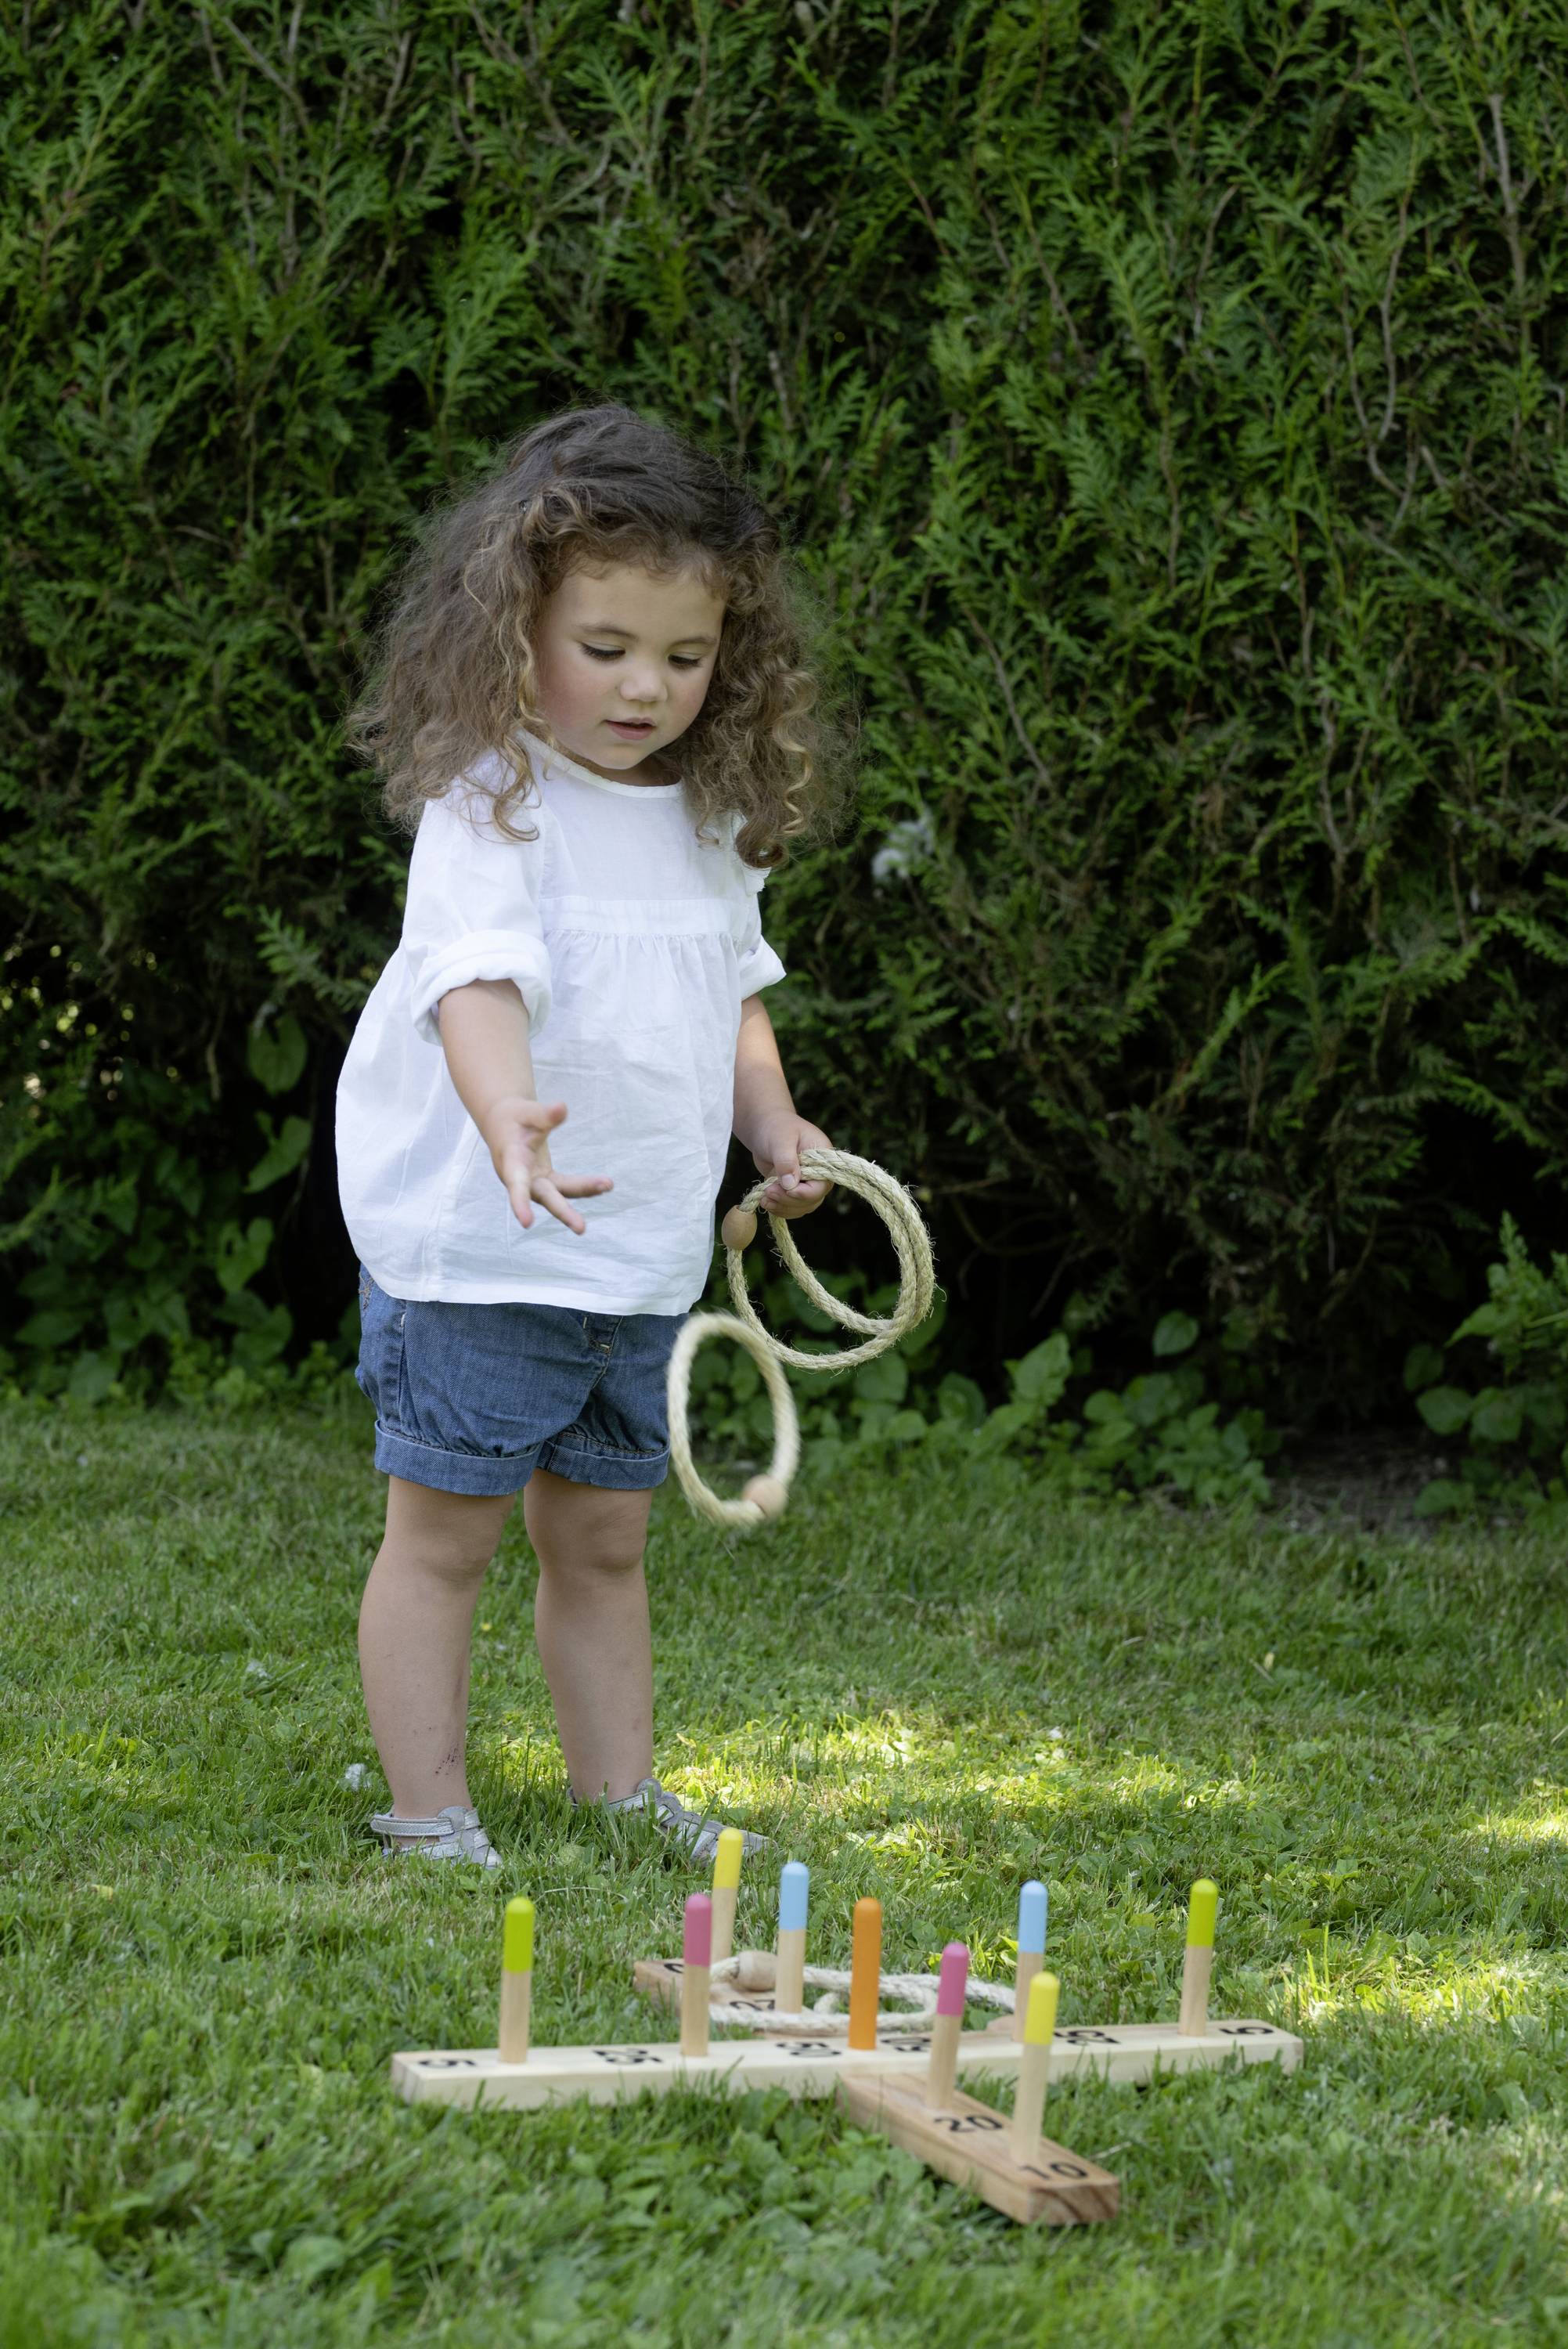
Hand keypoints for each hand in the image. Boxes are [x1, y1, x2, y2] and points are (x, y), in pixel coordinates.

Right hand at [482, 1096, 612, 1234]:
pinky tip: (605, 1185)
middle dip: (563, 1212)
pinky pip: (566, 1186)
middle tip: (581, 1228)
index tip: (527, 1223)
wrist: (504, 1124)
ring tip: (608, 1184)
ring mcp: (534, 1183)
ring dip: (584, 1191)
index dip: (519, 1203)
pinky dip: (585, 1186)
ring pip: (560, 1193)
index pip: (515, 1185)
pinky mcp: (546, 1181)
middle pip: (544, 1197)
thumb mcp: (526, 1112)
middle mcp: (521, 1179)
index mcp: (511, 1162)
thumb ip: (544, 1114)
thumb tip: (562, 1108)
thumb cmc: (514, 1118)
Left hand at [752, 1117, 833, 1219]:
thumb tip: (790, 1185)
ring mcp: (808, 1183)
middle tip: (768, 1192)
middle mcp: (820, 1174)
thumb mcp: (780, 1139)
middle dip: (789, 1200)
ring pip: (802, 1207)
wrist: (765, 1128)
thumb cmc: (776, 1127)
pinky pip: (792, 1206)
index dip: (805, 1192)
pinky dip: (779, 1208)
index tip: (786, 1190)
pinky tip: (765, 1201)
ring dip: (783, 1207)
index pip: (821, 1184)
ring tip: (764, 1198)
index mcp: (824, 1158)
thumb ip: (786, 1160)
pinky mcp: (795, 1189)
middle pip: (812, 1200)